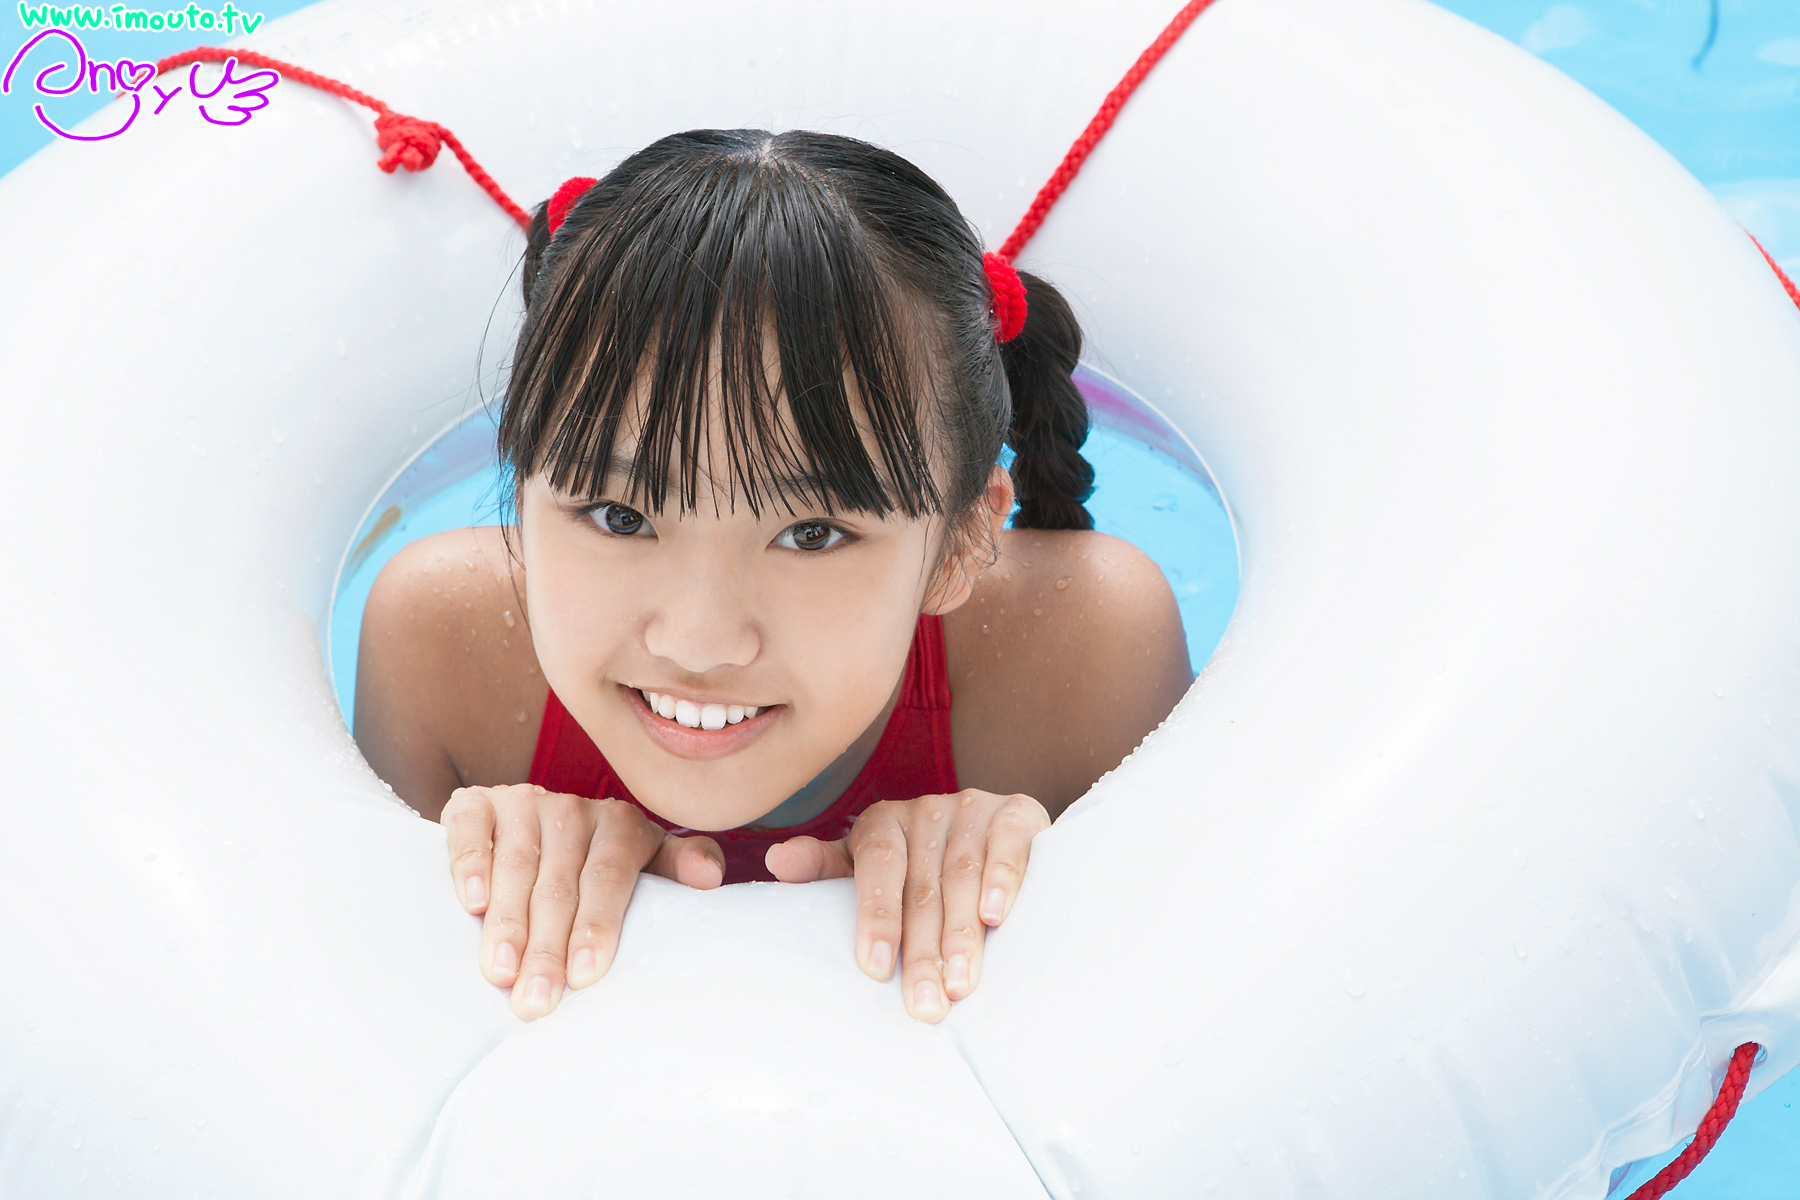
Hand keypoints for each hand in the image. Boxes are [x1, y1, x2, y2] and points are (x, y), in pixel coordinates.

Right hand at [441, 783, 725, 1018]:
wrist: (539, 822)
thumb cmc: (600, 860)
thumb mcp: (647, 863)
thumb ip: (679, 867)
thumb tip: (708, 877)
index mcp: (620, 825)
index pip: (609, 877)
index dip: (596, 925)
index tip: (584, 976)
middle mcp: (572, 810)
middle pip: (559, 883)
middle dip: (547, 946)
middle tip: (536, 1000)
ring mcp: (523, 804)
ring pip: (516, 865)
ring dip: (507, 922)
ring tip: (500, 972)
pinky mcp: (477, 803)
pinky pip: (470, 829)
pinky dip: (469, 864)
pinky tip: (472, 904)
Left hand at [764, 788, 1050, 1021]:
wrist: (989, 828)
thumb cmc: (915, 864)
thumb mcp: (864, 865)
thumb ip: (825, 868)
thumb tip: (777, 861)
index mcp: (882, 825)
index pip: (877, 867)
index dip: (877, 917)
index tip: (877, 970)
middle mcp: (926, 811)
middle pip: (922, 886)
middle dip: (924, 951)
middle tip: (926, 1006)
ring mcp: (973, 808)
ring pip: (964, 875)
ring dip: (963, 934)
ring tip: (960, 985)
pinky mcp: (1017, 812)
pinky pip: (1010, 844)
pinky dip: (1004, 879)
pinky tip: (996, 917)